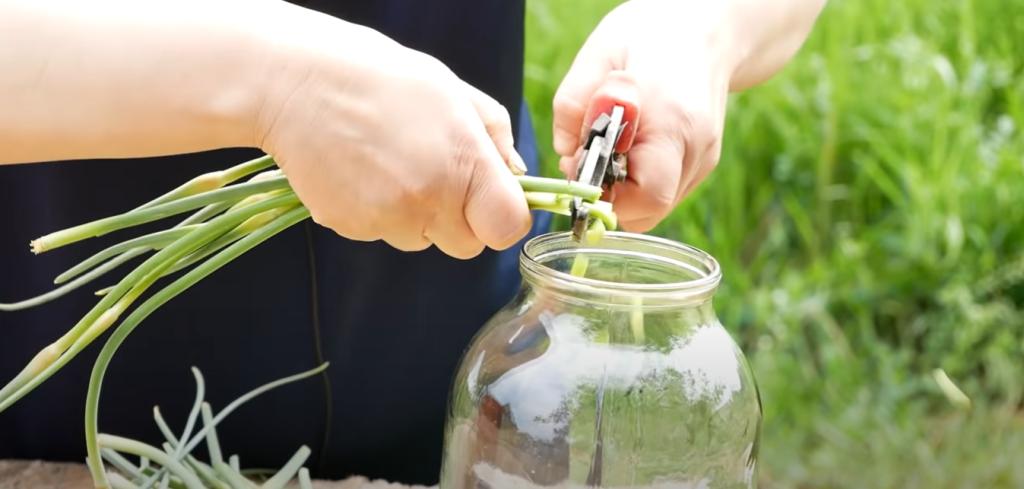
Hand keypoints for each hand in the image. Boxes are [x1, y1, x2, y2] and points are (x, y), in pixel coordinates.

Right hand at [255, 10, 530, 257]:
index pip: (507, 227)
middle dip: (460, 219)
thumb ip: (493, 135)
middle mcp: (429, 200)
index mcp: (464, 163)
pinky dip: (378, 211)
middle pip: (467, 245)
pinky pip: (381, 233)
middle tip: (435, 173)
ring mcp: (387, 219)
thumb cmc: (380, 77)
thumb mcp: (453, 91)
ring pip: (421, 240)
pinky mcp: (350, 228)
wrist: (295, 82)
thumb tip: (514, 174)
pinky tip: (362, 170)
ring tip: (389, 163)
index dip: (503, 215)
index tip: (491, 198)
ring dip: (416, 215)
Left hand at [553, 0, 740, 231]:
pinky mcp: (704, 162)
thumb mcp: (598, 55)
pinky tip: (631, 148)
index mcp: (673, 121)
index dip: (608, 196)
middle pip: (650, 210)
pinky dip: (640, 183)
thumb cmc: (649, 35)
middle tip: (590, 161)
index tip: (582, 170)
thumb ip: (573, 105)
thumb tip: (566, 156)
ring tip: (612, 148)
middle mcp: (696, 148)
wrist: (706, 25)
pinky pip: (665, 192)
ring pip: (656, 207)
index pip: (647, 194)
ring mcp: (704, 159)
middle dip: (611, 197)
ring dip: (624, 191)